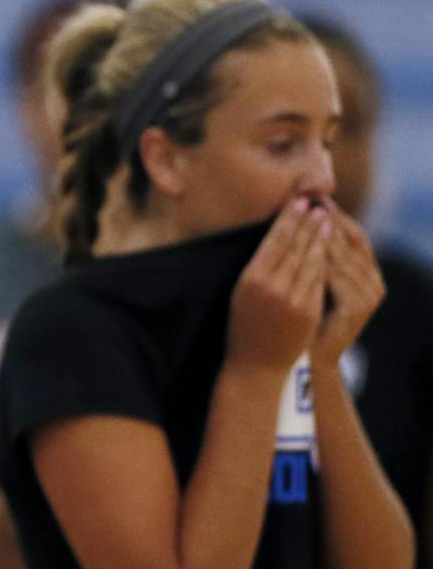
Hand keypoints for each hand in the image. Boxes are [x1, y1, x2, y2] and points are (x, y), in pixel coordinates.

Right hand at [227, 198, 327, 372]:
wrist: (256, 365)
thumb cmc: (243, 326)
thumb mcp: (240, 293)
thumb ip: (258, 267)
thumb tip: (275, 237)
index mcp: (250, 279)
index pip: (274, 242)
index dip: (288, 220)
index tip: (297, 203)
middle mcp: (272, 287)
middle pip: (294, 247)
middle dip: (307, 223)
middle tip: (316, 205)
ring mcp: (293, 300)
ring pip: (310, 261)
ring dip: (319, 238)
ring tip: (325, 221)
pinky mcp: (309, 311)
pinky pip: (319, 280)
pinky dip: (325, 261)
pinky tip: (328, 249)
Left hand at [313, 200, 384, 363]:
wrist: (305, 356)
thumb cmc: (300, 315)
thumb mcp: (309, 280)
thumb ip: (313, 254)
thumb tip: (300, 214)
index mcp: (365, 271)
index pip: (352, 235)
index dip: (334, 215)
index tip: (312, 196)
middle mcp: (373, 281)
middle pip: (351, 242)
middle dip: (329, 221)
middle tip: (311, 200)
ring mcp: (368, 296)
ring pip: (344, 258)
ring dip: (325, 238)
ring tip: (309, 217)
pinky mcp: (356, 309)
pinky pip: (337, 279)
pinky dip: (323, 262)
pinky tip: (308, 248)